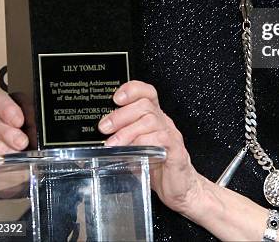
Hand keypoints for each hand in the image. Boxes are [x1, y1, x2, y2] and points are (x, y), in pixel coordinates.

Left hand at [98, 80, 204, 215]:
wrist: (180, 189)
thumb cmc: (157, 168)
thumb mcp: (134, 150)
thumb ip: (121, 140)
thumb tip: (97, 138)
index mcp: (153, 118)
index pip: (146, 92)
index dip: (132, 90)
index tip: (116, 97)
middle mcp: (163, 123)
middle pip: (144, 104)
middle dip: (120, 114)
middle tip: (104, 127)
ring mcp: (171, 135)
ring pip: (150, 120)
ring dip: (127, 131)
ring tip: (112, 144)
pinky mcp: (176, 150)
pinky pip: (160, 139)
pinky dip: (143, 143)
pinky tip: (133, 152)